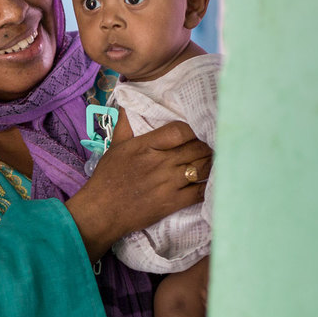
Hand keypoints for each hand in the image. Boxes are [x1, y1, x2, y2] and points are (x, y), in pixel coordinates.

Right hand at [65, 121, 210, 259]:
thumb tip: (127, 104)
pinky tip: (212, 181)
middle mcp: (160, 163)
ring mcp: (168, 183)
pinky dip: (208, 185)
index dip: (193, 130)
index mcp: (146, 146)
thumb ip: (125, 124)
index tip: (196, 131)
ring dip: (211, 162)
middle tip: (212, 144)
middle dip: (207, 145)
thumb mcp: (115, 146)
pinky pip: (200, 191)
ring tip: (215, 160)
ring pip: (202, 167)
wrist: (102, 212)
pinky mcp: (173, 202)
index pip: (180, 131)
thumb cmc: (107, 178)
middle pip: (196, 148)